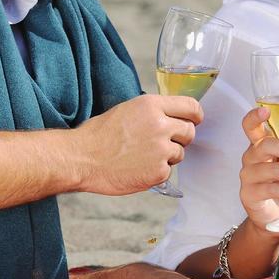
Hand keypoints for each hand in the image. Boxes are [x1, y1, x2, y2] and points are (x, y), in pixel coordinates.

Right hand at [73, 94, 201, 195]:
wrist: (82, 159)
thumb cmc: (99, 135)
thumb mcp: (127, 109)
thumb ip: (152, 111)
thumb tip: (171, 116)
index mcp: (152, 105)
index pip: (191, 106)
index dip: (195, 115)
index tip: (194, 120)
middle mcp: (160, 125)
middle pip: (189, 131)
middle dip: (180, 137)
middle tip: (162, 143)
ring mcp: (161, 150)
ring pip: (180, 153)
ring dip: (167, 156)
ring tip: (142, 156)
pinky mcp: (158, 172)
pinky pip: (168, 171)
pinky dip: (156, 172)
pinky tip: (138, 168)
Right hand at [238, 106, 278, 230]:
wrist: (274, 213)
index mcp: (260, 144)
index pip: (250, 126)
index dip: (255, 117)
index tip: (266, 111)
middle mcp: (250, 157)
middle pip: (266, 145)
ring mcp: (247, 176)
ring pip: (273, 170)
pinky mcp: (249, 194)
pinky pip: (272, 189)